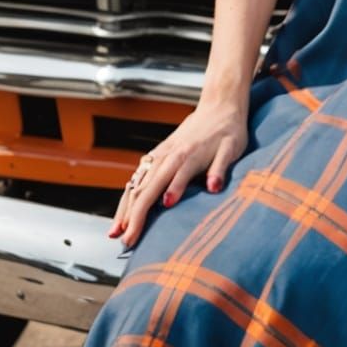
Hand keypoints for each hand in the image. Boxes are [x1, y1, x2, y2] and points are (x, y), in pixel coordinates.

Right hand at [107, 91, 248, 249]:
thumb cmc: (228, 129)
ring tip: (115, 233)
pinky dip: (127, 196)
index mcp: (185, 156)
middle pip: (145, 189)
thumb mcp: (231, 148)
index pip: (165, 186)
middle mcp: (168, 156)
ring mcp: (160, 154)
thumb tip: (213, 188)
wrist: (219, 104)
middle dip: (133, 217)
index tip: (144, 230)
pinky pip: (137, 177)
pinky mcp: (157, 154)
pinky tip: (123, 213)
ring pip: (136, 184)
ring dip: (125, 208)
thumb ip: (220, 168)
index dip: (153, 209)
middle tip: (126, 242)